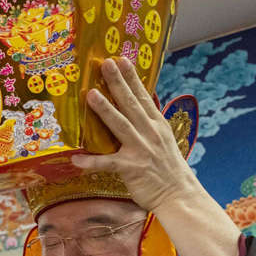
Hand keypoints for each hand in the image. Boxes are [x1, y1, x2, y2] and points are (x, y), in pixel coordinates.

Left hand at [71, 57, 201, 215]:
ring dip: (105, 110)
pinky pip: (107, 163)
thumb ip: (148, 124)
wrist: (180, 195)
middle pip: (131, 104)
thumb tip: (135, 109)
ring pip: (120, 125)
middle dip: (117, 83)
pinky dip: (91, 162)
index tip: (122, 59)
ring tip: (91, 94)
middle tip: (105, 64)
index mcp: (157, 125)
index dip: (132, 78)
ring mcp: (141, 150)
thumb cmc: (168, 168)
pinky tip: (76, 159)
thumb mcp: (163, 140)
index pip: (144, 96)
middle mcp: (150, 133)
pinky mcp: (131, 168)